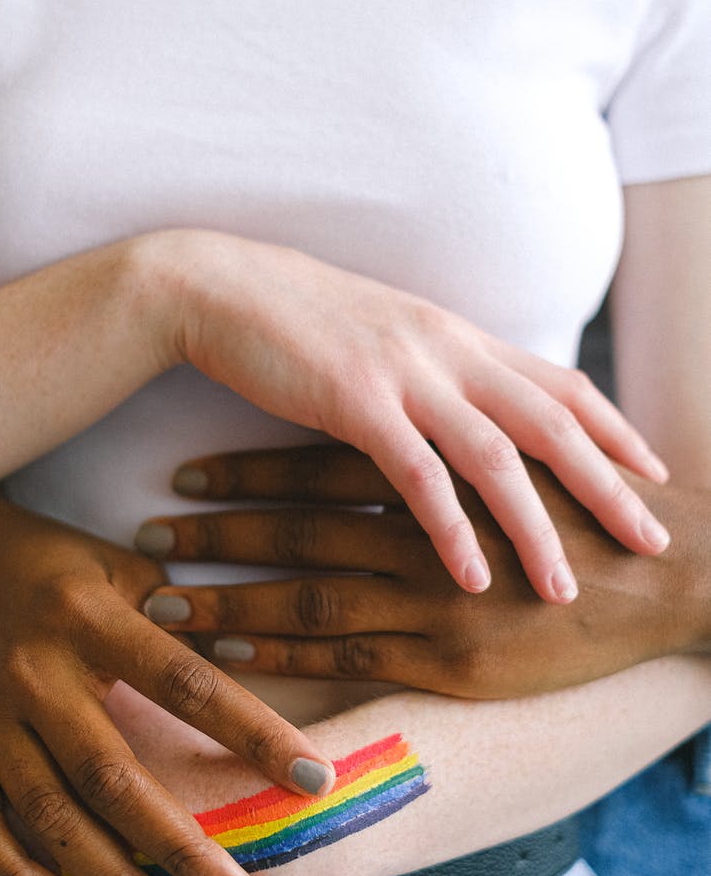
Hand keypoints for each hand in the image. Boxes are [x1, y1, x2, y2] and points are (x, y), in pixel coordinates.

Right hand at [0, 493, 334, 875]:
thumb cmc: (55, 565)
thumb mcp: (123, 569)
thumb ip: (182, 621)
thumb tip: (258, 659)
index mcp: (92, 619)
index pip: (187, 684)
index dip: (254, 733)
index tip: (314, 781)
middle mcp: (36, 671)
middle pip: (114, 775)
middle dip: (180, 847)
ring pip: (48, 815)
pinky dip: (11, 872)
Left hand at [135, 444, 710, 698]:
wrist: (674, 575)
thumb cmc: (596, 511)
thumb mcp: (523, 454)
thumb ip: (451, 445)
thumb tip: (388, 436)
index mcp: (436, 473)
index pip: (322, 466)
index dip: (249, 469)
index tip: (185, 472)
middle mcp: (426, 533)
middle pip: (299, 527)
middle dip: (218, 530)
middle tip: (145, 531)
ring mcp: (436, 600)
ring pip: (310, 595)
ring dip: (232, 597)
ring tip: (162, 601)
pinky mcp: (453, 659)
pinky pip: (350, 658)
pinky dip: (286, 653)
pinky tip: (233, 652)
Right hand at [151, 227, 669, 601]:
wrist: (222, 287)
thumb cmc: (299, 322)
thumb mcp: (388, 339)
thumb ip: (437, 372)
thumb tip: (471, 415)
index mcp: (460, 336)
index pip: (561, 383)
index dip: (614, 429)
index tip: (653, 471)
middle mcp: (448, 349)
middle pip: (552, 422)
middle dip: (609, 486)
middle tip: (651, 541)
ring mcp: (405, 373)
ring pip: (496, 456)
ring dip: (537, 528)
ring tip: (564, 588)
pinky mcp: (355, 401)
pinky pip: (418, 475)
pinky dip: (451, 530)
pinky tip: (473, 576)